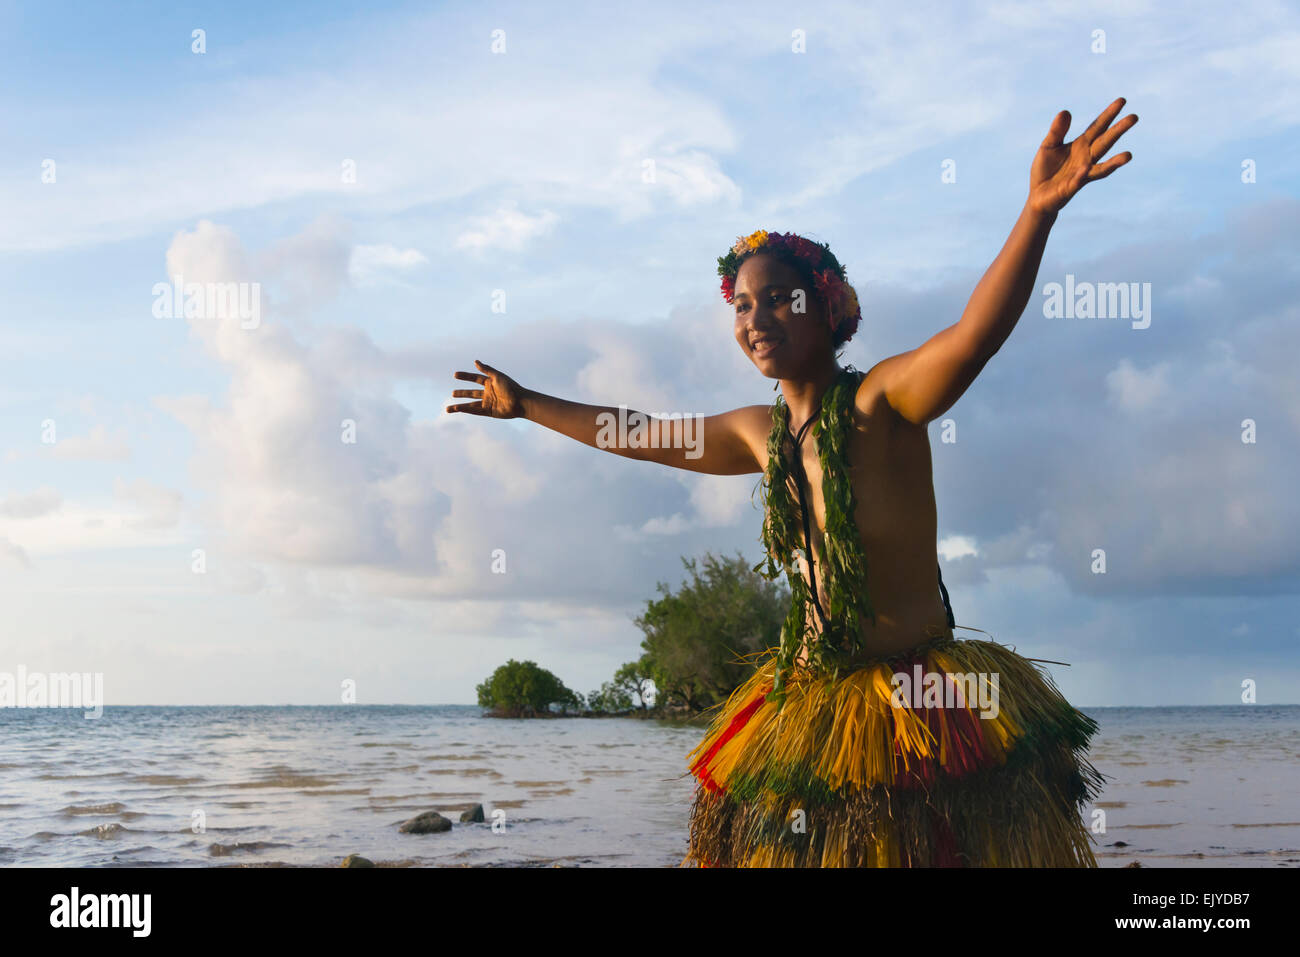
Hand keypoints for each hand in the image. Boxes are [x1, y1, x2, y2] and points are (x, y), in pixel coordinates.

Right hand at [447, 359, 526, 417]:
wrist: (521, 402)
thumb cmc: (511, 387)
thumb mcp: (498, 376)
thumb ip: (486, 370)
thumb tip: (475, 362)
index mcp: (490, 382)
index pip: (475, 378)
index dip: (465, 376)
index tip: (455, 375)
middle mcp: (488, 393)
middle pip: (471, 393)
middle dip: (462, 393)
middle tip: (452, 393)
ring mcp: (488, 403)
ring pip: (471, 404)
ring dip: (460, 406)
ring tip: (448, 409)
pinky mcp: (489, 412)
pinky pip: (475, 411)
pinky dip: (466, 410)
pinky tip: (458, 409)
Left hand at [1029, 97, 1136, 213]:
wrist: (1037, 196)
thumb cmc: (1045, 169)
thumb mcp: (1048, 146)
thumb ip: (1057, 131)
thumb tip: (1065, 111)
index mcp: (1081, 145)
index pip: (1098, 127)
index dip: (1109, 114)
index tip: (1122, 101)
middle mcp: (1086, 158)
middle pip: (1105, 142)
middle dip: (1118, 131)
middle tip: (1134, 117)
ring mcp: (1081, 174)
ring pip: (1101, 167)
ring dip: (1114, 162)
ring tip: (1128, 156)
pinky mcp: (1071, 188)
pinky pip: (1078, 180)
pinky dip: (1081, 175)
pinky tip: (1085, 168)